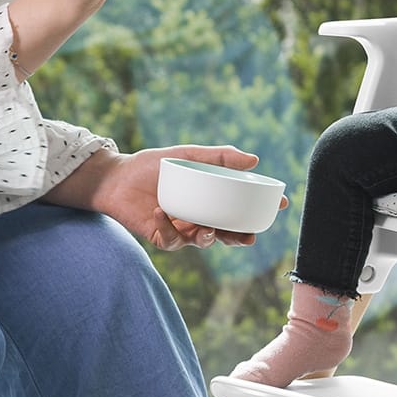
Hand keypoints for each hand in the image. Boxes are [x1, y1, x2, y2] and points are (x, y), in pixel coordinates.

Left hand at [69, 145, 286, 250]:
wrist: (116, 177)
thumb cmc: (152, 166)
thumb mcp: (187, 155)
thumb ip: (219, 157)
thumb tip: (253, 160)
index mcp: (208, 201)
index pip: (239, 209)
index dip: (259, 211)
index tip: (279, 205)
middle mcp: (198, 218)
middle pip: (226, 233)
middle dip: (239, 238)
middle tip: (248, 236)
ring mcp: (180, 230)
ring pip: (202, 242)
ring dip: (207, 237)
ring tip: (206, 228)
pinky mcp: (160, 237)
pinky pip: (171, 239)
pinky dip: (168, 226)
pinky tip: (162, 211)